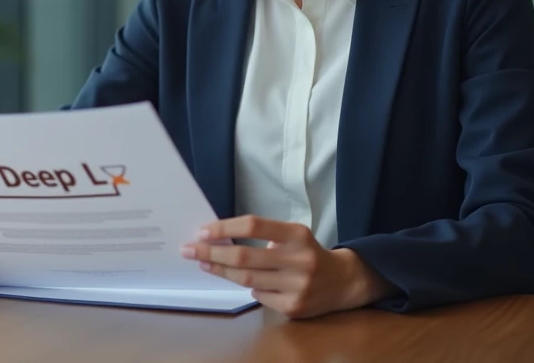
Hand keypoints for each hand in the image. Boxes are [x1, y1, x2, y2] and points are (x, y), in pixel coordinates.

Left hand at [181, 215, 392, 318]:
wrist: (344, 282)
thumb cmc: (308, 252)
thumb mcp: (292, 234)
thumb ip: (263, 235)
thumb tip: (219, 237)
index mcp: (297, 234)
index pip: (254, 226)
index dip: (225, 228)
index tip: (203, 231)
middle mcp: (299, 260)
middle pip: (244, 256)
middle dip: (211, 252)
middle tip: (189, 249)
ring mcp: (297, 286)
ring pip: (246, 279)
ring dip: (220, 271)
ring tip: (203, 263)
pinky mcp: (294, 307)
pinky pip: (259, 296)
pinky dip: (247, 287)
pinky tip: (241, 280)